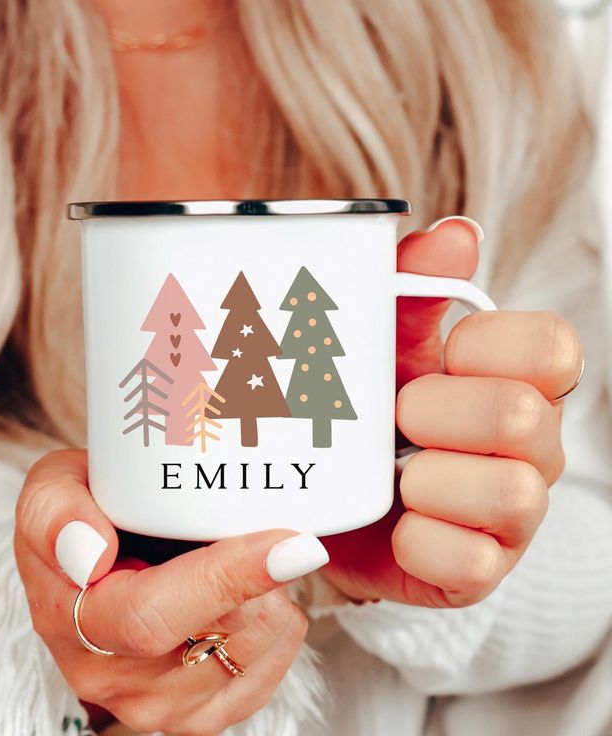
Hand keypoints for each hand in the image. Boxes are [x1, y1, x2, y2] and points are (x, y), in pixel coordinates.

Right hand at [14, 450, 327, 735]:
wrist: (94, 555)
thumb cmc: (83, 515)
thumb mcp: (52, 487)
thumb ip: (55, 512)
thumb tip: (90, 555)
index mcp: (68, 617)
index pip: (151, 615)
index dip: (226, 579)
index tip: (285, 544)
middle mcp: (108, 675)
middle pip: (215, 640)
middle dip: (262, 585)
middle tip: (275, 534)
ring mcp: (152, 703)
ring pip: (247, 658)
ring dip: (270, 601)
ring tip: (248, 560)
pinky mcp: (192, 716)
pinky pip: (262, 679)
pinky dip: (276, 632)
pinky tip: (254, 598)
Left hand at [319, 219, 582, 607]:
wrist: (345, 504)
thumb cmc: (374, 416)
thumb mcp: (387, 350)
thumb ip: (414, 294)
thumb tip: (455, 235)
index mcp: (518, 382)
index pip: (553, 346)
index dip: (487, 346)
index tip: (440, 355)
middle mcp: (532, 448)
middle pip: (524, 417)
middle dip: (440, 411)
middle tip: (398, 415)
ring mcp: (513, 516)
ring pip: (512, 492)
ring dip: (429, 477)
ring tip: (395, 472)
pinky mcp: (479, 571)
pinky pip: (467, 560)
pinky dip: (417, 538)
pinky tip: (395, 521)